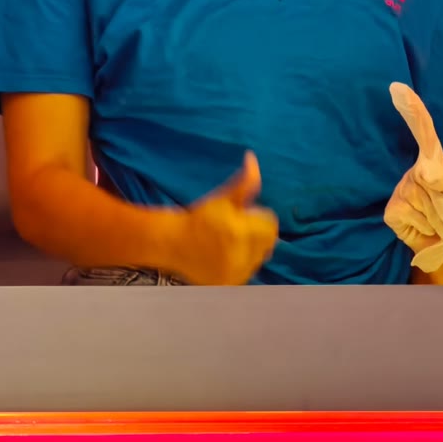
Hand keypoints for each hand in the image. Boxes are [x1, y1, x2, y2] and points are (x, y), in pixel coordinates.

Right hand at [167, 152, 279, 284]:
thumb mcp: (222, 197)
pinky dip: (241, 264)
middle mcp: (240, 255)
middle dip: (256, 234)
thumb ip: (244, 182)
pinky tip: (224, 256)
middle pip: (267, 243)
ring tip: (228, 243)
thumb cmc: (198, 217)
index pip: (270, 226)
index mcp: (241, 232)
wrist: (171, 243)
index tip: (242, 217)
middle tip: (234, 229)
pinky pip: (248, 272)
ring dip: (250, 249)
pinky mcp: (229, 283)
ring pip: (259, 258)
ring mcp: (235, 273)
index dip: (258, 218)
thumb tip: (252, 158)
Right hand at [384, 83, 442, 272]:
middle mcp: (414, 172)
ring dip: (440, 222)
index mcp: (434, 161)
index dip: (412, 109)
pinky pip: (414, 221)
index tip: (398, 88)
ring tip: (440, 224)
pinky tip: (425, 228)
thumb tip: (425, 172)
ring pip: (428, 209)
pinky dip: (425, 231)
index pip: (423, 130)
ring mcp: (400, 190)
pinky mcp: (392, 211)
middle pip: (435, 187)